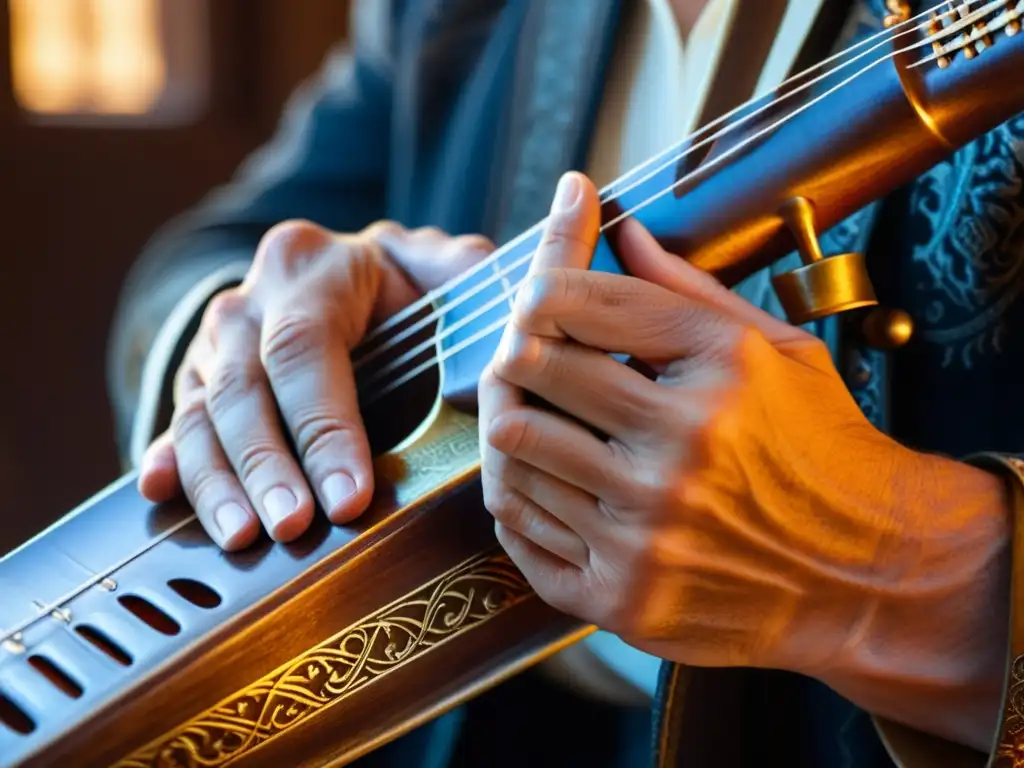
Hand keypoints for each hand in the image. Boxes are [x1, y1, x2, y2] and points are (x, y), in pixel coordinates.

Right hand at [139, 221, 490, 549]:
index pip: (305, 347)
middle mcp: (251, 301)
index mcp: (313, 266)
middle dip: (267, 464)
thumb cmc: (410, 288)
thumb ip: (474, 281)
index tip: (350, 496)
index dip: (324, 425)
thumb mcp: (445, 270)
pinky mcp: (198, 381)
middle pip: (242, 385)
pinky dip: (170, 461)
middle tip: (291, 528)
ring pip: (200, 412)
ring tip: (244, 538)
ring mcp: (216, 343)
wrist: (351, 279)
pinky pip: (174, 421)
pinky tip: (161, 493)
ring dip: (219, 480)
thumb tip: (514, 315)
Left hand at [479, 173, 1010, 747]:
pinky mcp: (622, 601)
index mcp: (718, 374)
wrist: (873, 574)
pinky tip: (547, 487)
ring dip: (513, 425)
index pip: (578, 302)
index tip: (539, 300)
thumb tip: (621, 231)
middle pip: (529, 371)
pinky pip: (522, 535)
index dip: (540, 290)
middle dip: (515, 353)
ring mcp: (646, 535)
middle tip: (523, 358)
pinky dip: (520, 502)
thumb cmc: (823, 448)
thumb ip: (690, 291)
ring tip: (536, 420)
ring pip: (512, 453)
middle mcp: (677, 454)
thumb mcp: (779, 351)